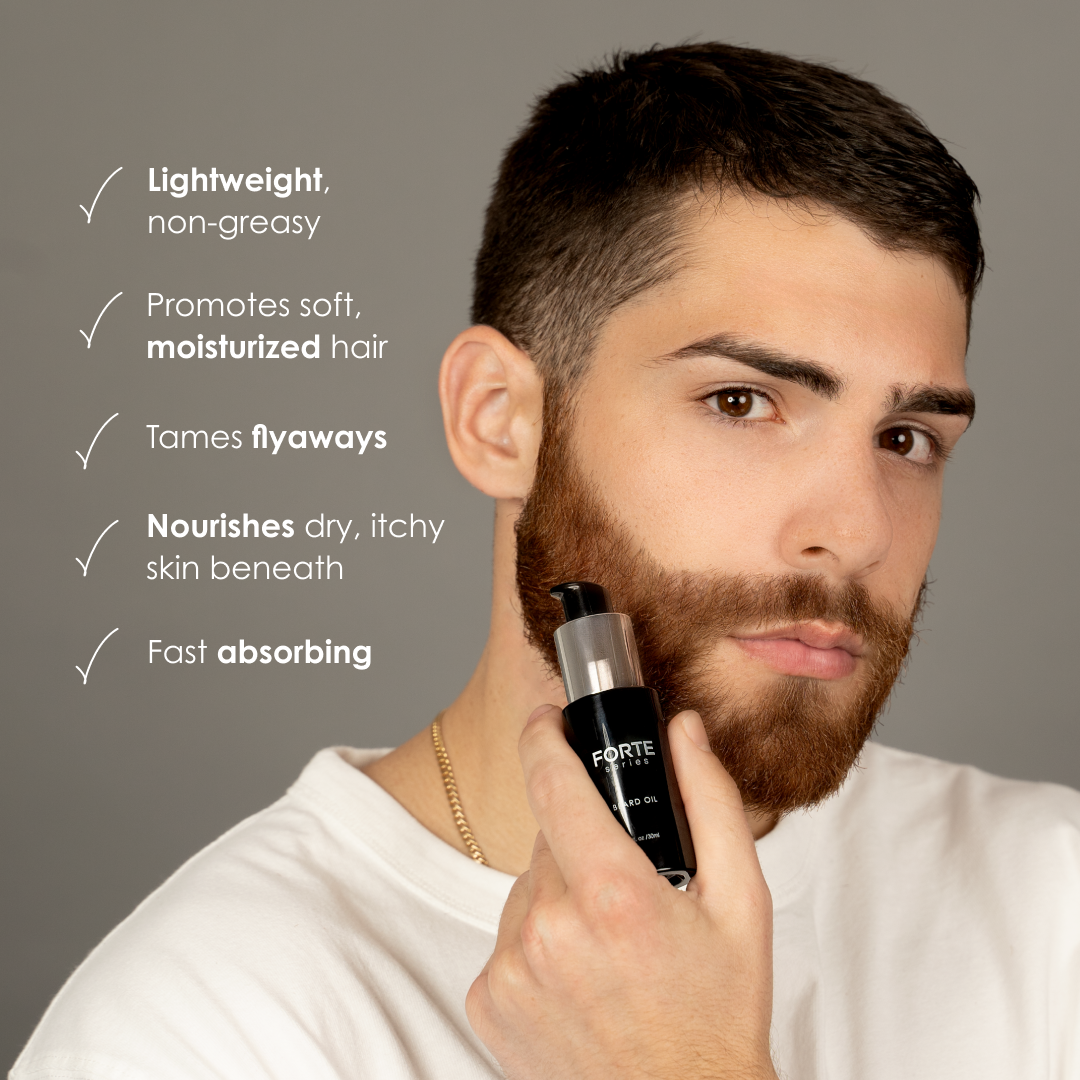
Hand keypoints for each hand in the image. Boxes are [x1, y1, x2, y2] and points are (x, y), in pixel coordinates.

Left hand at [467, 705, 776, 1079]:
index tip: (548, 720)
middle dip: (581, 844)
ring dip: (559, 895)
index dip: (546, 737)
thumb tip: (683, 731)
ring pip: (526, 888)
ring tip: (608, 944)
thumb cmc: (718, 1013)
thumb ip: (711, 802)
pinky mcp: (488, 1003)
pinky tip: (579, 978)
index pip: (553, 783)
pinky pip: (506, 938)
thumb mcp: (742, 903)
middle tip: (627, 888)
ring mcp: (511, 970)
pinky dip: (536, 943)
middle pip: (548, 841)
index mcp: (613, 895)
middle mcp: (549, 930)